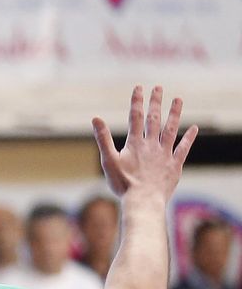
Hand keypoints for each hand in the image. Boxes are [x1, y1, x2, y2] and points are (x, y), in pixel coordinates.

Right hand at [92, 84, 198, 199]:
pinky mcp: (174, 165)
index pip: (135, 117)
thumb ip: (103, 138)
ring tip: (178, 99)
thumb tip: (95, 118)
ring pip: (171, 129)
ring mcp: (165, 154)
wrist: (143, 200)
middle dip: (156, 102)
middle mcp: (151, 145)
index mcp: (135, 144)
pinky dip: (189, 138)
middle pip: (154, 119)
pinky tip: (194, 128)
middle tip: (159, 88)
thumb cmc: (123, 184)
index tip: (139, 88)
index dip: (137, 102)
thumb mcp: (108, 161)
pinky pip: (183, 148)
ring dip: (174, 113)